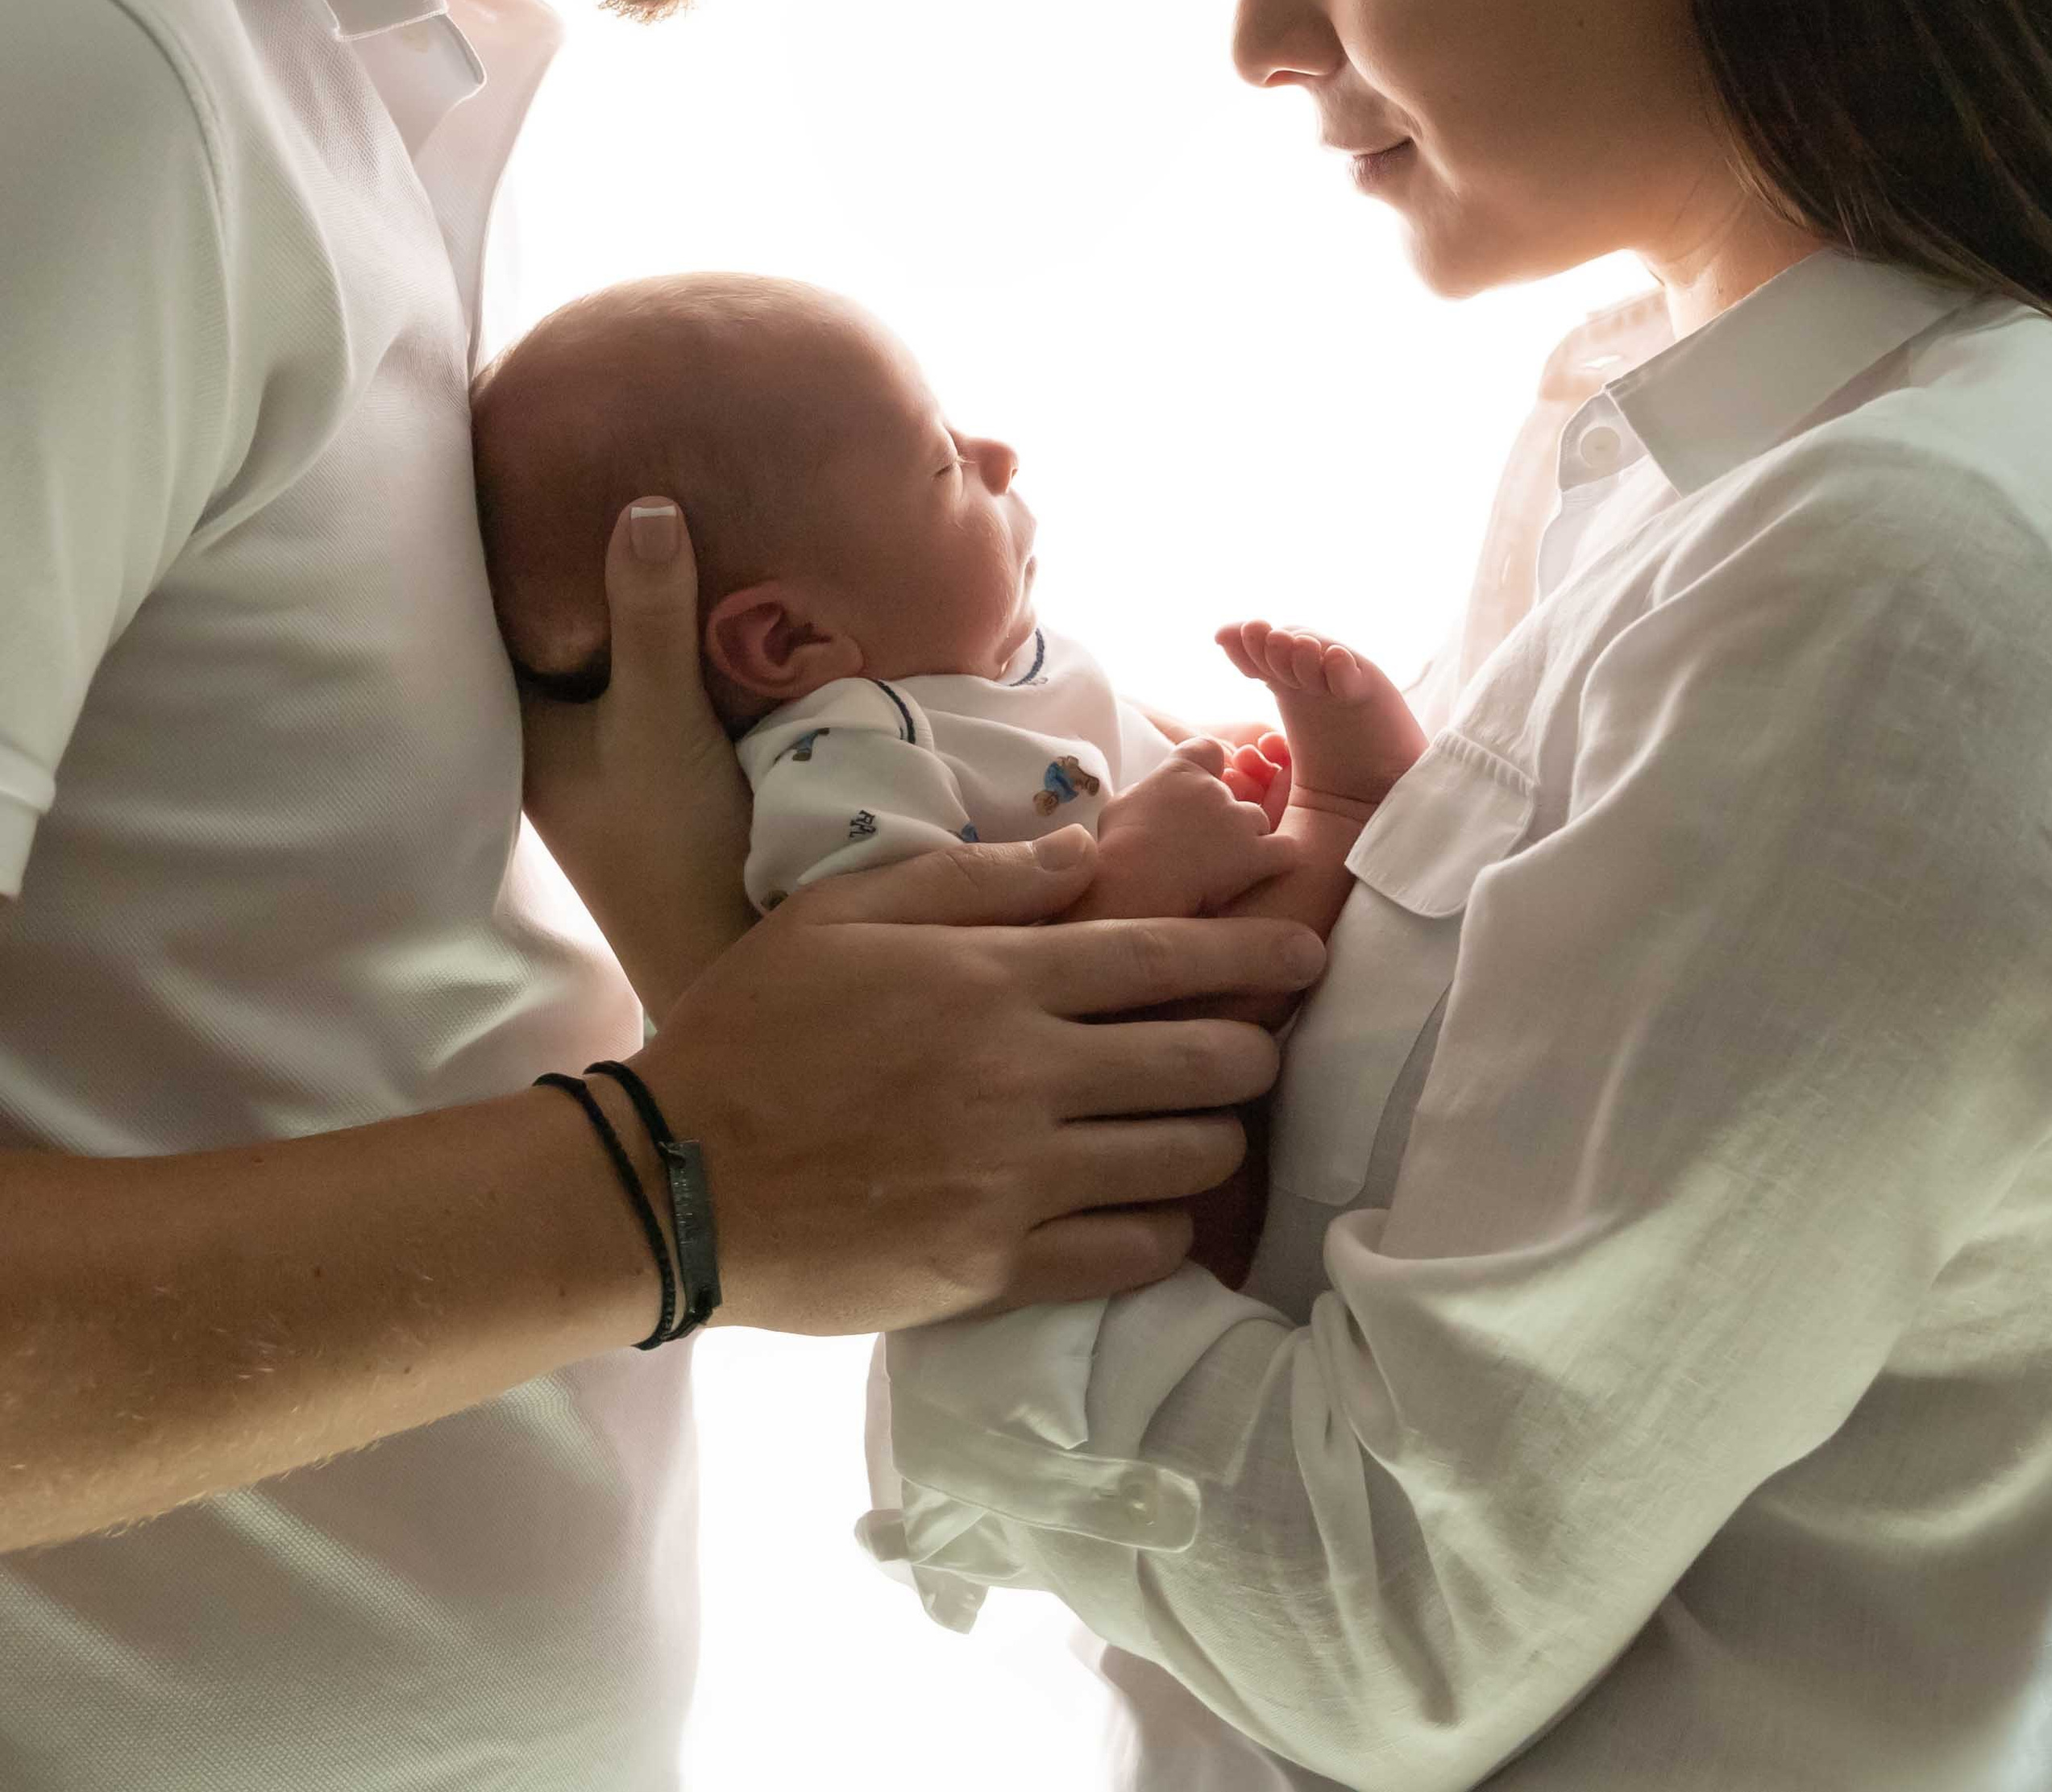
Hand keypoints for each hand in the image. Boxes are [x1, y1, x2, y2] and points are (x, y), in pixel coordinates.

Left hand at [519, 497, 754, 1016]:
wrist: (739, 951)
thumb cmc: (670, 846)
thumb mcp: (658, 718)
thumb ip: (649, 615)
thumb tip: (645, 501)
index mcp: (517, 725)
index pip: (486, 611)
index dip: (495, 540)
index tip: (514, 456)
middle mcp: (553, 732)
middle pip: (555, 619)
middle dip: (575, 551)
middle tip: (601, 449)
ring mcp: (609, 747)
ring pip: (609, 645)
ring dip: (631, 590)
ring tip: (658, 485)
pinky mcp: (666, 755)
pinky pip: (660, 667)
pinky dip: (674, 628)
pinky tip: (711, 575)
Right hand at [637, 828, 1327, 1331]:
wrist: (678, 1175)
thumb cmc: (755, 1025)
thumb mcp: (847, 912)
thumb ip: (974, 879)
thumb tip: (1081, 849)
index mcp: (992, 980)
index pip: (1159, 957)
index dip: (1248, 954)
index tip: (1308, 951)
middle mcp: (1022, 1075)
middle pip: (1196, 1060)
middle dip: (1253, 1048)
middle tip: (1266, 1044)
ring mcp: (1013, 1179)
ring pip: (1181, 1159)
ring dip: (1217, 1139)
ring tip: (1215, 1128)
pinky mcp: (994, 1267)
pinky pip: (1128, 1253)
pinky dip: (1165, 1230)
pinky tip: (1162, 1213)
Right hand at [1069, 736, 1292, 918]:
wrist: (1131, 886)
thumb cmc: (1116, 849)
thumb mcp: (1120, 807)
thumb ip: (1146, 795)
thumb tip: (1149, 800)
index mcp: (1180, 772)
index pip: (1207, 749)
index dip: (1209, 767)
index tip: (1198, 788)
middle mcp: (1215, 789)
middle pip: (1233, 791)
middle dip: (1222, 815)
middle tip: (1200, 845)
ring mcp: (1238, 821)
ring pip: (1258, 820)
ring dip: (1247, 839)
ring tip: (1222, 867)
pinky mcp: (1257, 855)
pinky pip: (1286, 850)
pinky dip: (1278, 859)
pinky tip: (1261, 872)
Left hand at [1216, 619, 1426, 817]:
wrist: (1368, 804)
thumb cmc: (1319, 779)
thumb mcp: (1271, 757)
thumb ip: (1245, 738)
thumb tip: (1218, 704)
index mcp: (1289, 684)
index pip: (1261, 652)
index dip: (1243, 642)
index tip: (1223, 637)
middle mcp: (1315, 677)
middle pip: (1288, 647)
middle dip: (1269, 642)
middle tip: (1256, 636)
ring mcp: (1342, 684)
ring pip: (1319, 654)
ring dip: (1301, 649)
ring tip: (1292, 647)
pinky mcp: (1372, 696)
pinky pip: (1356, 677)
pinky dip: (1342, 668)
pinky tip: (1333, 663)